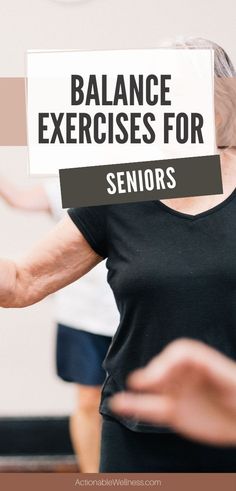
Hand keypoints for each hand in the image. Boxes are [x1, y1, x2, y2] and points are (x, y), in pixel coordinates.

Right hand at [110, 339, 235, 444]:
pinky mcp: (174, 412)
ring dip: (139, 387)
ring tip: (123, 394)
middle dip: (153, 373)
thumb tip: (203, 366)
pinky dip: (134, 406)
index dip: (168, 361)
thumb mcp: (234, 382)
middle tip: (144, 384)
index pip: (181, 352)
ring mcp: (179, 393)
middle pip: (165, 365)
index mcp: (203, 363)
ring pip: (154, 388)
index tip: (162, 378)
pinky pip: (152, 408)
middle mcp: (188, 375)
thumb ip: (219, 372)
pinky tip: (118, 404)